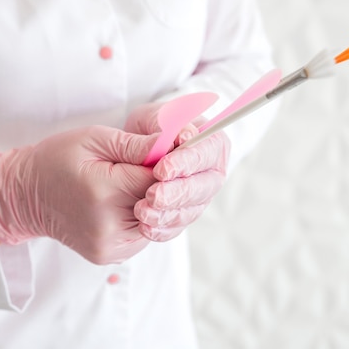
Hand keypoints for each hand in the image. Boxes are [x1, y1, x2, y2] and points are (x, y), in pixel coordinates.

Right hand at [0, 126, 156, 263]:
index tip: (162, 153)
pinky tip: (126, 203)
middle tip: (146, 167)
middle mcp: (108, 226)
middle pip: (160, 203)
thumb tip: (170, 144)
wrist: (27, 196)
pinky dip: (142, 218)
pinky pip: (142, 235)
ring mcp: (109, 246)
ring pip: (156, 221)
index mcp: (104, 192)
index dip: (166, 164)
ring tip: (131, 185)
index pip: (158, 179)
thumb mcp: (93, 138)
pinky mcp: (109, 256)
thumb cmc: (58, 160)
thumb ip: (133, 144)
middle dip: (160, 184)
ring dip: (153, 202)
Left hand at [125, 102, 230, 240]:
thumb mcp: (150, 118)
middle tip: (153, 195)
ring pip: (192, 210)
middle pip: (205, 186)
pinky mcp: (185, 213)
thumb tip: (182, 135)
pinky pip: (178, 226)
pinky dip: (162, 229)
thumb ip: (163, 125)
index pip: (209, 151)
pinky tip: (145, 227)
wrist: (136, 149)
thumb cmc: (149, 128)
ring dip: (168, 214)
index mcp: (210, 141)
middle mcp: (211, 171)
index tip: (161, 169)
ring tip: (142, 211)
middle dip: (178, 193)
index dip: (189, 162)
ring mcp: (200, 195)